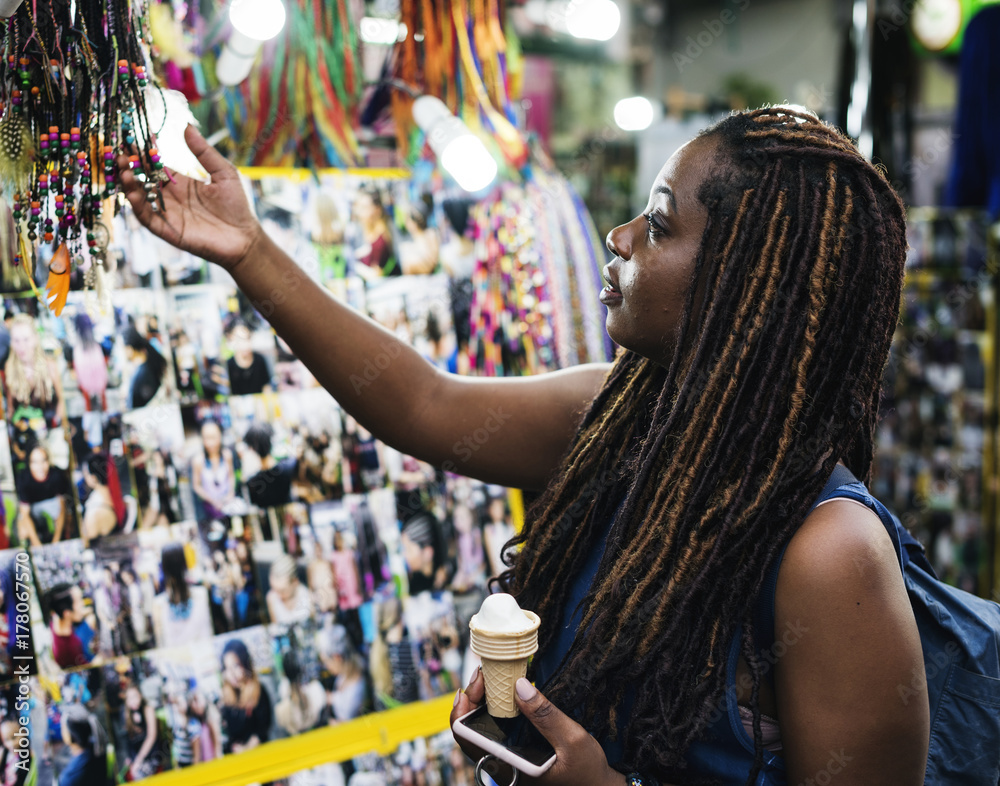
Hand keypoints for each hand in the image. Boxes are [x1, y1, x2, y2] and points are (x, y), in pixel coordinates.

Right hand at [117, 125, 263, 271]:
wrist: (244, 237)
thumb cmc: (236, 205)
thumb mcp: (223, 173)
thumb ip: (204, 152)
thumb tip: (187, 126)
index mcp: (180, 182)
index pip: (156, 164)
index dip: (145, 151)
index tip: (133, 135)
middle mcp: (169, 196)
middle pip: (143, 178)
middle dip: (130, 165)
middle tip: (121, 151)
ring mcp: (166, 212)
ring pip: (140, 196)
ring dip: (129, 182)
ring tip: (124, 168)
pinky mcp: (167, 229)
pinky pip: (146, 217)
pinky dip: (137, 205)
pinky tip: (132, 192)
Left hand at [450, 671, 624, 785]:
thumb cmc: (587, 770)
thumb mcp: (572, 740)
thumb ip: (546, 715)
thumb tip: (518, 686)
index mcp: (510, 768)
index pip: (467, 741)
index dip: (462, 712)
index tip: (470, 687)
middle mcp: (504, 767)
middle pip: (470, 732)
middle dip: (472, 699)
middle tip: (484, 674)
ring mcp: (509, 762)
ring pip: (481, 730)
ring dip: (483, 703)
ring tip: (491, 678)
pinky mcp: (517, 755)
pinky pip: (496, 732)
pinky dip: (496, 710)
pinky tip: (504, 693)